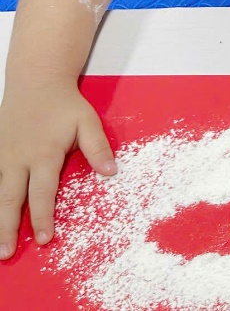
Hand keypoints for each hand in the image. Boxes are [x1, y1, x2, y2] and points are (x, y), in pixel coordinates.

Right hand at [0, 81, 115, 258]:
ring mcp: (2, 157)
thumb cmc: (65, 105)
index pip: (43, 193)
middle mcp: (17, 159)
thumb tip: (111, 173)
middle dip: (7, 228)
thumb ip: (98, 148)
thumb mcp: (87, 122)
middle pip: (10, 199)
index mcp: (43, 155)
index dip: (43, 217)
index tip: (44, 239)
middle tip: (6, 253)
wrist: (35, 82)